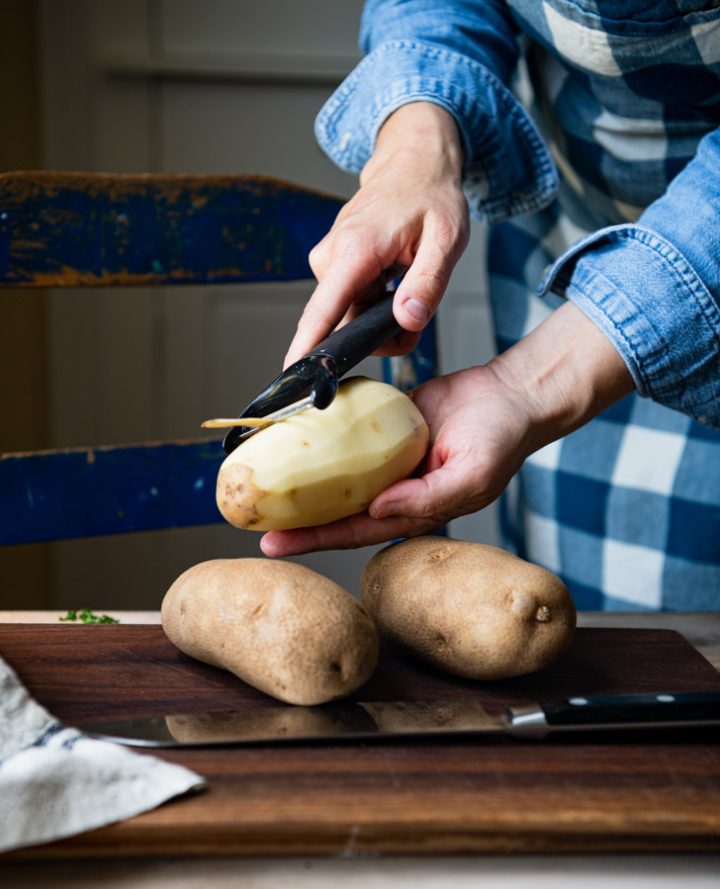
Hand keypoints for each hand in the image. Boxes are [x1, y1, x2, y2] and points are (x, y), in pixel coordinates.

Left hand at [260, 363, 533, 555]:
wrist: (508, 395)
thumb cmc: (501, 440)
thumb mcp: (471, 475)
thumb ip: (426, 499)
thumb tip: (376, 509)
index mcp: (413, 510)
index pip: (354, 531)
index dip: (314, 538)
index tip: (274, 542)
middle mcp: (393, 490)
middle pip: (335, 509)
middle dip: (294, 518)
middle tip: (251, 519)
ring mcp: (387, 460)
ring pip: (336, 475)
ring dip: (302, 480)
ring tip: (262, 481)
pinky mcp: (383, 430)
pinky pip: (346, 437)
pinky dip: (321, 441)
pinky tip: (293, 439)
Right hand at [284, 102, 468, 366]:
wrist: (413, 162)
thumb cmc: (431, 196)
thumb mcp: (446, 239)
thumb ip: (427, 283)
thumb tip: (407, 320)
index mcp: (356, 250)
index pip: (322, 311)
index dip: (306, 349)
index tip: (290, 379)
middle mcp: (333, 257)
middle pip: (344, 322)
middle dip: (379, 334)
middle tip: (415, 321)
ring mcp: (331, 261)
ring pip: (350, 314)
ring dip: (381, 317)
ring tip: (410, 290)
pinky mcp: (335, 264)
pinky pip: (351, 301)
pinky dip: (375, 303)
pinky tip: (395, 283)